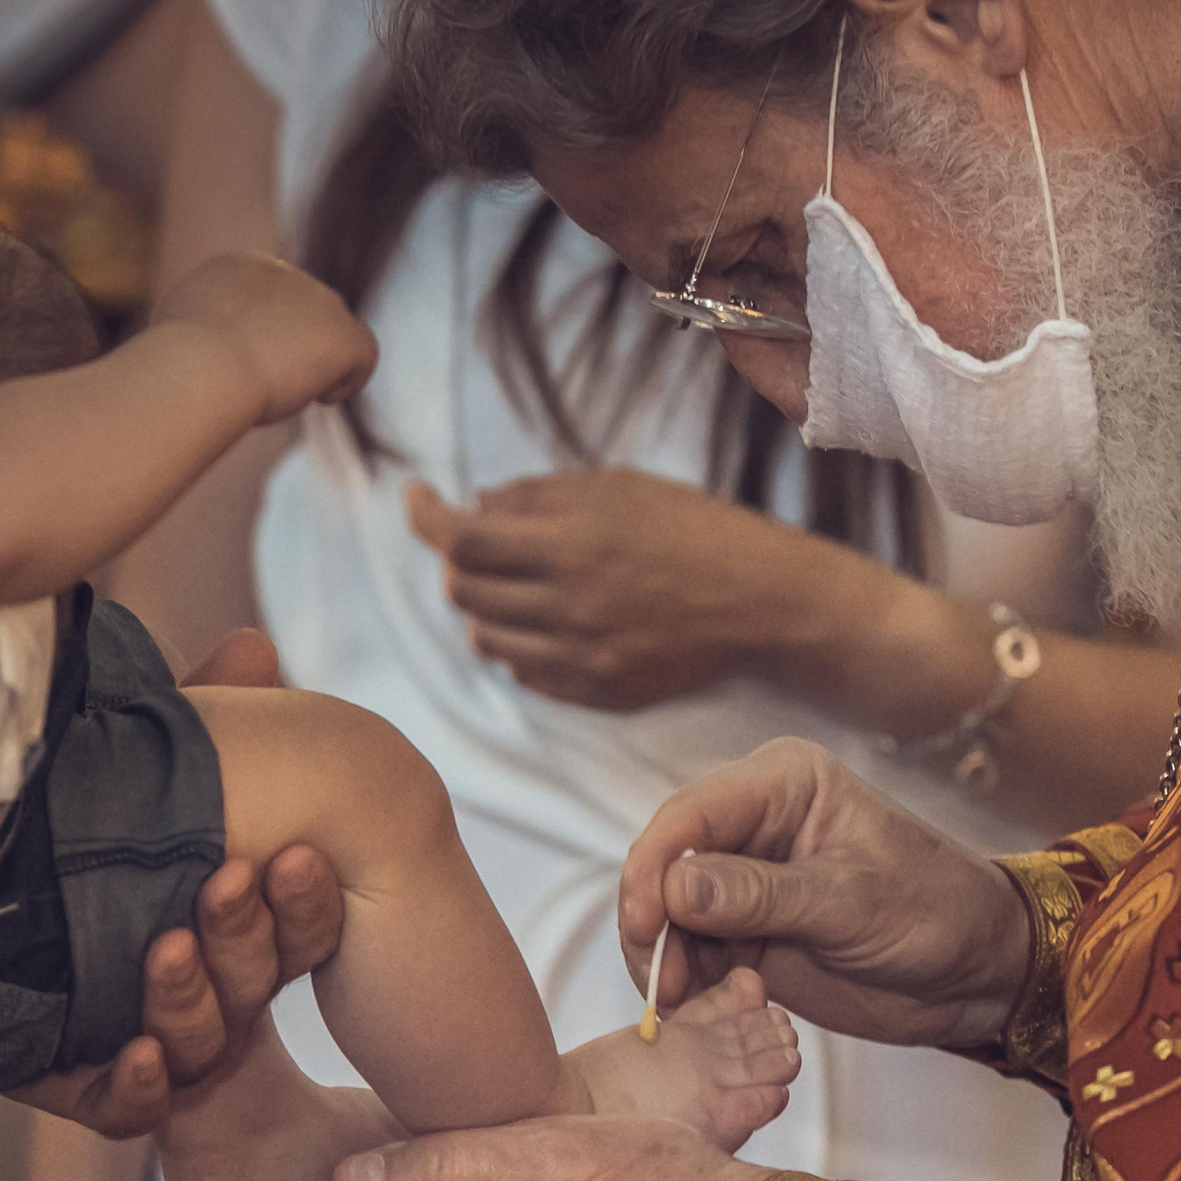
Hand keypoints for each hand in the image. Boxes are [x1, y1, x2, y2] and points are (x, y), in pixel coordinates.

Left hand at [11, 630, 346, 1136]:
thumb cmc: (91, 837)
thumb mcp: (146, 779)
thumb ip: (198, 719)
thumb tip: (252, 642)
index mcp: (236, 922)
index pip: (298, 926)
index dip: (305, 903)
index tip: (292, 854)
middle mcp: (208, 986)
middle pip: (256, 981)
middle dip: (248, 936)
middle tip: (227, 881)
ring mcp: (152, 1041)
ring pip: (198, 1042)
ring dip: (188, 996)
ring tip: (162, 947)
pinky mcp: (83, 1084)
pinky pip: (125, 1109)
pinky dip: (137, 1085)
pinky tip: (136, 1054)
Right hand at [155, 252, 376, 421]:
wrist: (202, 365)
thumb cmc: (177, 364)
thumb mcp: (175, 335)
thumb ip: (202, 332)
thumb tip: (213, 349)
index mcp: (239, 266)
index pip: (268, 298)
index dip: (264, 333)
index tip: (246, 363)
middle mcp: (285, 272)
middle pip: (303, 312)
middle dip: (292, 346)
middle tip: (268, 382)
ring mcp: (320, 299)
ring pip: (332, 332)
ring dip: (316, 363)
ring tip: (287, 391)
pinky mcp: (345, 333)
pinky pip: (364, 353)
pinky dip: (348, 378)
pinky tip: (322, 397)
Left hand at [405, 469, 853, 712]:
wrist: (764, 603)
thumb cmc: (696, 530)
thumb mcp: (619, 488)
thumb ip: (538, 496)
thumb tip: (472, 506)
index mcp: (572, 543)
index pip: (461, 537)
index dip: (425, 515)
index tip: (415, 497)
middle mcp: (569, 605)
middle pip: (463, 591)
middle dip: (457, 561)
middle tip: (478, 542)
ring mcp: (582, 656)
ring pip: (486, 640)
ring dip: (482, 608)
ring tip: (512, 584)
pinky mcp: (599, 692)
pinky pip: (525, 675)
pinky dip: (517, 646)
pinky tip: (545, 621)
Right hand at [618, 739, 1030, 1048]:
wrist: (975, 972)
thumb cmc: (936, 913)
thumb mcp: (852, 903)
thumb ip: (761, 895)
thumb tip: (673, 886)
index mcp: (782, 784)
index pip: (691, 815)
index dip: (653, 867)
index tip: (645, 924)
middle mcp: (752, 822)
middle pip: (665, 862)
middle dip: (651, 922)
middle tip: (662, 985)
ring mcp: (744, 878)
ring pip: (668, 913)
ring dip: (664, 959)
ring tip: (682, 1005)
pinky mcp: (743, 929)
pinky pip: (690, 950)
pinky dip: (685, 980)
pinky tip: (701, 1009)